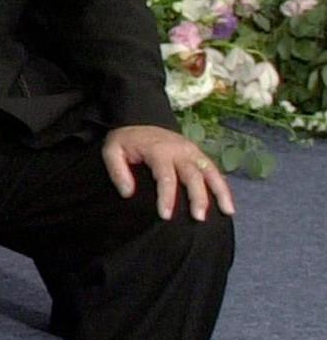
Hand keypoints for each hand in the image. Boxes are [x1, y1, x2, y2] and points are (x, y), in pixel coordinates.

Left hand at [102, 125, 233, 221]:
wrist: (139, 120)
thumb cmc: (126, 140)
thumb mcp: (112, 150)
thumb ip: (117, 171)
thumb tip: (127, 193)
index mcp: (159, 150)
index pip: (165, 177)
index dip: (166, 197)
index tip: (165, 216)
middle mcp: (180, 150)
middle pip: (193, 176)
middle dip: (197, 197)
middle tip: (198, 218)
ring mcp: (192, 151)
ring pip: (210, 172)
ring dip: (220, 191)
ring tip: (227, 211)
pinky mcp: (198, 154)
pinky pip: (214, 170)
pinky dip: (223, 186)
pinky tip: (228, 203)